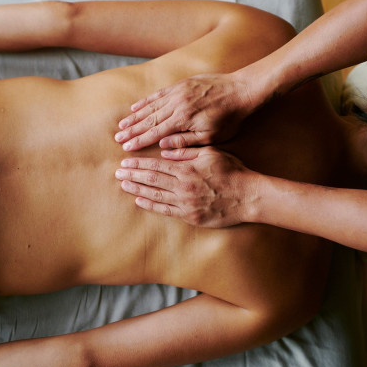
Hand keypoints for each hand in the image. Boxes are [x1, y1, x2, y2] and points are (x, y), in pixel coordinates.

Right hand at [115, 72, 255, 150]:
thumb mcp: (210, 136)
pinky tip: (136, 106)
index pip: (155, 133)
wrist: (241, 90)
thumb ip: (185, 141)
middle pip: (149, 119)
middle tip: (118, 138)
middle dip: (132, 130)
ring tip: (122, 124)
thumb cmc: (229, 118)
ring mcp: (178, 92)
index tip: (127, 147)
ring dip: (135, 116)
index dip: (139, 141)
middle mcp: (176, 104)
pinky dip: (146, 101)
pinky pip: (159, 94)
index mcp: (183, 120)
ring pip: (151, 106)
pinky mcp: (181, 84)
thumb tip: (162, 146)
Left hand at [115, 146, 255, 226]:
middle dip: (132, 175)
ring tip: (123, 185)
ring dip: (137, 189)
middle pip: (151, 179)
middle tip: (118, 172)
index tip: (125, 161)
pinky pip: (165, 210)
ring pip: (154, 195)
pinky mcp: (190, 216)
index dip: (138, 163)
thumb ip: (186, 151)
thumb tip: (165, 150)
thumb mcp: (211, 153)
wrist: (248, 196)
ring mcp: (185, 203)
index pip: (156, 165)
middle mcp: (183, 186)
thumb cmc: (232, 171)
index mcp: (186, 169)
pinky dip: (150, 205)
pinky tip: (139, 201)